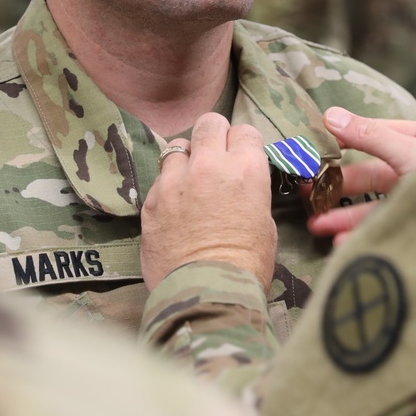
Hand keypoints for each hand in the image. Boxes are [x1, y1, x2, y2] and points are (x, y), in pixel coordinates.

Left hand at [141, 112, 276, 291]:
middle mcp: (209, 165)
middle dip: (214, 135)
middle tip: (215, 155)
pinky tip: (174, 206)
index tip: (242, 155)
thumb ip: (251, 193)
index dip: (244, 144)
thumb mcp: (264, 223)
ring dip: (186, 159)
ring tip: (190, 181)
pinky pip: (160, 178)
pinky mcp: (151, 200)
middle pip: (209, 123)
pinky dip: (168, 186)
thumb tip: (241, 188)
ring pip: (178, 147)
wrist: (207, 292)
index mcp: (246, 169)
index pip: (245, 131)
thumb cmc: (247, 264)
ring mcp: (175, 180)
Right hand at [308, 107, 415, 243]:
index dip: (340, 142)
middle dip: (336, 185)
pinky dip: (364, 235)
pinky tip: (342, 244)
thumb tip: (330, 115)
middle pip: (369, 175)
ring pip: (375, 205)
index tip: (309, 150)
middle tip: (304, 192)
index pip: (371, 136)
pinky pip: (388, 227)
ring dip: (344, 216)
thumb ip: (371, 136)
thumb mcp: (412, 150)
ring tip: (315, 225)